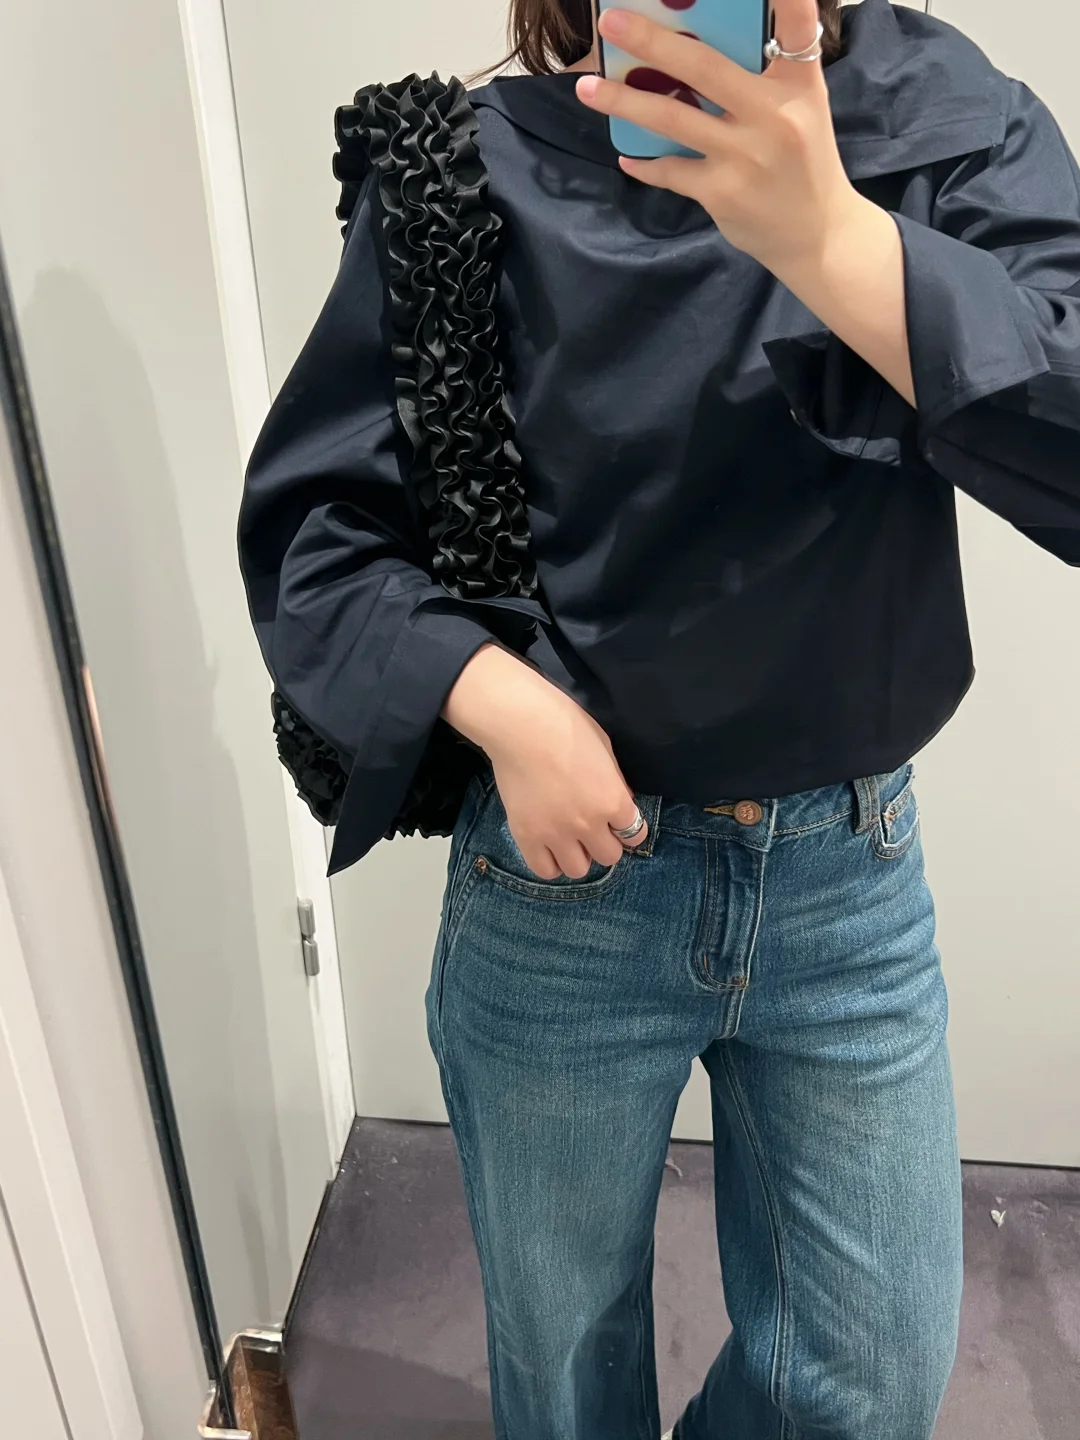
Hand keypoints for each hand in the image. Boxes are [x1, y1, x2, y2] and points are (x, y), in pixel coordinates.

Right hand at [443, 644, 647, 878]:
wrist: (519, 724)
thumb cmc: (565, 725)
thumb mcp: (605, 748)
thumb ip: (615, 781)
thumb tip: (620, 801)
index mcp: (613, 801)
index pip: (635, 834)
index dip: (628, 828)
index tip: (618, 821)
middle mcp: (589, 825)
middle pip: (609, 857)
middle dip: (604, 842)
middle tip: (592, 828)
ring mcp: (556, 834)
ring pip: (578, 869)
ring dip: (578, 855)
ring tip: (568, 838)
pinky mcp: (526, 836)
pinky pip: (544, 870)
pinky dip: (550, 862)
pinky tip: (548, 846)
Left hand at [575, 0, 916, 405]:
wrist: (816, 234)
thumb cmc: (804, 161)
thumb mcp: (803, 108)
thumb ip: (767, 75)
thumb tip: (699, 44)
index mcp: (798, 85)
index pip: (797, 30)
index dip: (787, 0)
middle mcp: (773, 115)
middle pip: (703, 67)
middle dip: (652, 40)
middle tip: (611, 20)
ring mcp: (743, 156)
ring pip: (671, 118)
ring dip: (623, 102)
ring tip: (587, 88)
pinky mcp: (721, 192)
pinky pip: (671, 171)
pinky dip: (646, 165)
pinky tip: (627, 156)